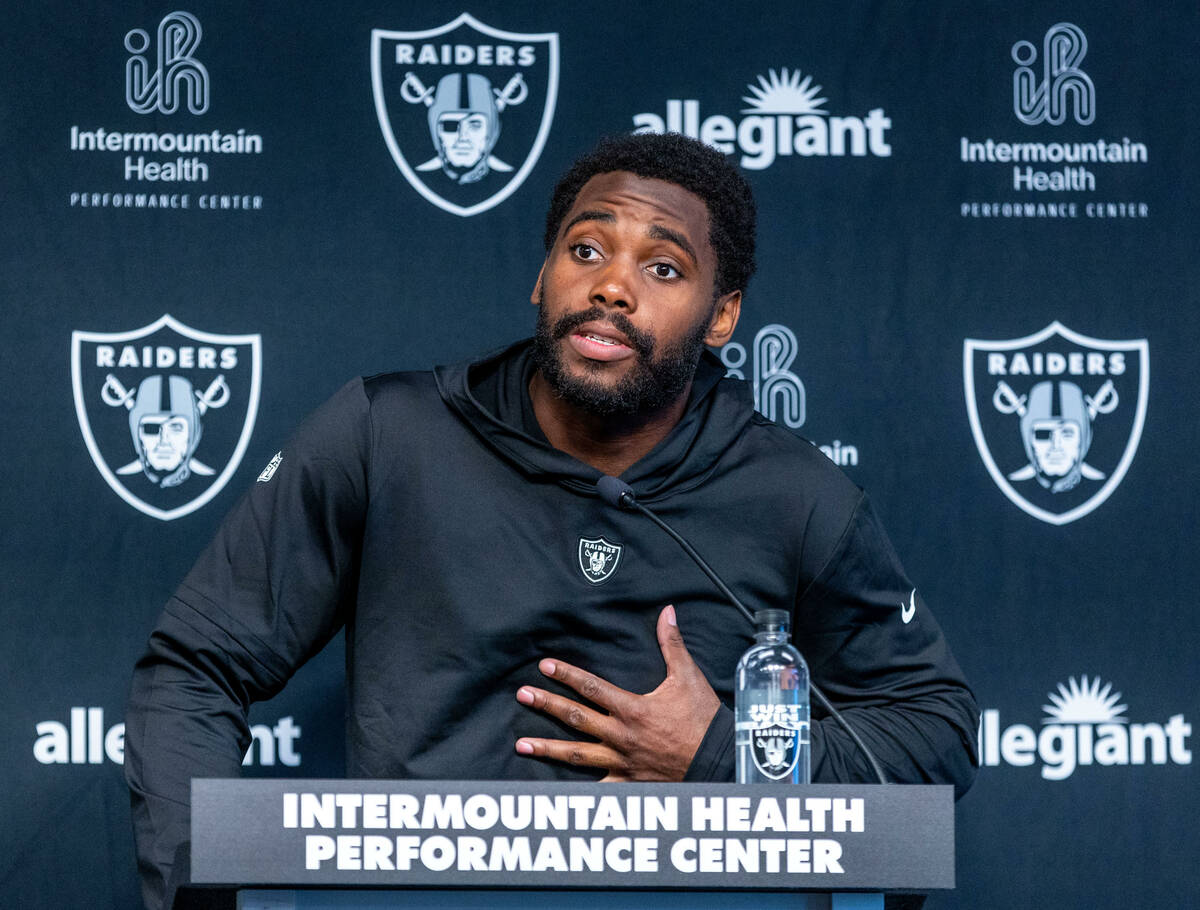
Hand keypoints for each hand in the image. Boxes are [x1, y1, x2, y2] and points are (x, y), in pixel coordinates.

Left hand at [514, 605, 719, 780]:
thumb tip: (666, 612)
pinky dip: (576, 792)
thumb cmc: (702, 719)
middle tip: (522, 695)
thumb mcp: (688, 677)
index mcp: (632, 708)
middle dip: (546, 705)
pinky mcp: (628, 782)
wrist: (717, 762)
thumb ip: (672, 644)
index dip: (566, 675)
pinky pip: (598, 788)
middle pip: (576, 718)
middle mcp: (621, 735)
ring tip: (521, 744)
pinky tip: (552, 792)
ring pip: (576, 754)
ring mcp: (621, 761)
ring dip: (547, 748)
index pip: (591, 687)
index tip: (544, 666)